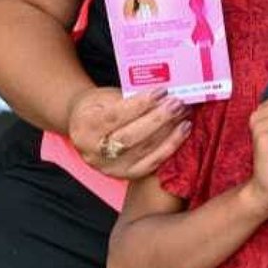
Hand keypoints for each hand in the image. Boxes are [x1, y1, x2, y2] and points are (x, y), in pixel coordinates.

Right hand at [66, 85, 189, 179]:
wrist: (85, 128)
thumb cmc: (98, 107)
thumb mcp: (104, 97)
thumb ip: (128, 97)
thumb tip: (161, 95)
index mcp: (84, 127)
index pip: (115, 116)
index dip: (140, 104)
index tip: (161, 92)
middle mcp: (94, 152)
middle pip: (130, 137)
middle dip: (158, 119)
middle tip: (177, 104)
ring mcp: (110, 167)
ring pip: (144, 151)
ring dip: (169, 131)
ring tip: (184, 114)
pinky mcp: (126, 175)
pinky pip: (152, 163)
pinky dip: (170, 146)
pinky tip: (183, 131)